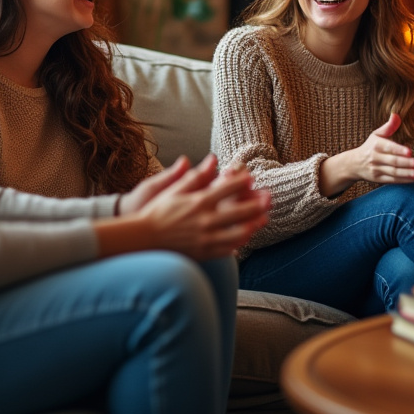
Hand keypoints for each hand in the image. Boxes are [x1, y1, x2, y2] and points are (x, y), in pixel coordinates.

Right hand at [118, 154, 270, 260]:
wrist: (143, 239)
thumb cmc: (157, 212)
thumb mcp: (175, 190)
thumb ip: (196, 176)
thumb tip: (212, 159)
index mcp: (198, 202)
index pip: (226, 189)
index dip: (242, 183)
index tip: (252, 178)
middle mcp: (204, 220)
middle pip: (238, 212)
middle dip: (256, 205)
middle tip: (269, 199)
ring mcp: (205, 238)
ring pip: (237, 233)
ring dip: (253, 225)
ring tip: (263, 220)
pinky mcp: (203, 253)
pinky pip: (227, 249)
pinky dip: (239, 243)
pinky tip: (246, 237)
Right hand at [319, 113, 413, 196]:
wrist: (354, 164)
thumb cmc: (370, 147)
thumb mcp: (376, 135)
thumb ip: (388, 127)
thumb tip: (396, 115)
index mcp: (376, 145)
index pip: (389, 147)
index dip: (399, 150)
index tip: (410, 152)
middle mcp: (375, 158)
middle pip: (392, 161)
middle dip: (405, 163)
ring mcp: (376, 170)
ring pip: (393, 172)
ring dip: (406, 173)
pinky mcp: (378, 179)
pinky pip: (392, 180)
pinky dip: (403, 180)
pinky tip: (413, 179)